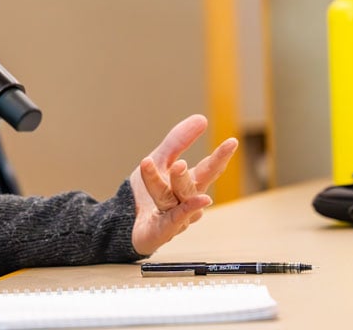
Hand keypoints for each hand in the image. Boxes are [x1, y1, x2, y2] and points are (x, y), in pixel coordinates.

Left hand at [128, 114, 237, 255]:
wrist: (120, 220)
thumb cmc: (145, 193)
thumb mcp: (159, 159)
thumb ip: (178, 141)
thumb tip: (202, 119)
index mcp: (188, 186)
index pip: (208, 170)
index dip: (220, 157)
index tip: (232, 142)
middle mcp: (186, 204)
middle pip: (193, 187)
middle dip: (196, 172)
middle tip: (184, 161)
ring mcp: (176, 220)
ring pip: (177, 200)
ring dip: (177, 184)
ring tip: (176, 167)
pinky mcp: (160, 233)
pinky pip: (171, 222)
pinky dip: (179, 214)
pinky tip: (188, 206)